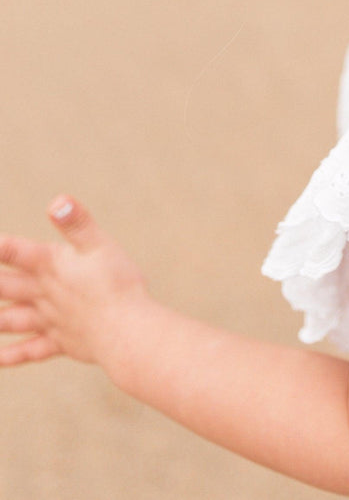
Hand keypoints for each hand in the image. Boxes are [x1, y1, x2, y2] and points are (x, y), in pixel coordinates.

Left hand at [0, 197, 148, 368]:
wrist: (127, 331)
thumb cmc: (117, 284)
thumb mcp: (101, 244)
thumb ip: (77, 223)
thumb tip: (57, 200)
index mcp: (51, 266)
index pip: (13, 252)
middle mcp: (43, 294)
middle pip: (3, 287)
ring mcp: (49, 321)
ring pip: (9, 319)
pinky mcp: (60, 343)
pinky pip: (29, 351)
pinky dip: (10, 356)